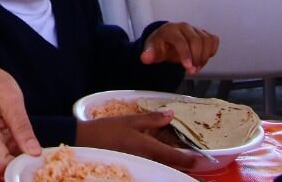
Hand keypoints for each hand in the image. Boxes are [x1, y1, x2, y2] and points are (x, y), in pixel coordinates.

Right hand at [0, 4, 40, 177]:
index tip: (39, 160)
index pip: (1, 165)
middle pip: (2, 168)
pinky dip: (13, 152)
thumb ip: (22, 128)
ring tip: (30, 142)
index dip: (22, 167)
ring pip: (2, 164)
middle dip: (23, 165)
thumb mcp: (11, 99)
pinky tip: (20, 138)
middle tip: (40, 152)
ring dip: (19, 158)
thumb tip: (35, 152)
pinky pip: (0, 155)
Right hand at [77, 112, 196, 168]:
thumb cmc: (105, 130)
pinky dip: (158, 165)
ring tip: (178, 160)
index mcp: (147, 147)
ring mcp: (139, 165)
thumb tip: (172, 114)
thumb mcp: (128, 120)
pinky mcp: (132, 166)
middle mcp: (146, 159)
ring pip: (161, 167)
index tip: (199, 160)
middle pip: (169, 165)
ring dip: (170, 164)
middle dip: (181, 165)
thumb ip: (151, 119)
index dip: (188, 160)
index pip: (173, 156)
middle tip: (191, 161)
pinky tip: (158, 159)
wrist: (83, 142)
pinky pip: (151, 167)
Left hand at [140, 22, 219, 74]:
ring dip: (204, 57)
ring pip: (207, 41)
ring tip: (196, 67)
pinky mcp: (205, 33)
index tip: (188, 68)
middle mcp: (184, 27)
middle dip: (196, 58)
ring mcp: (196, 29)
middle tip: (193, 71)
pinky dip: (211, 51)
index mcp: (171, 30)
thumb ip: (149, 54)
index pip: (181, 40)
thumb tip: (145, 58)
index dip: (186, 54)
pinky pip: (213, 40)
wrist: (167, 40)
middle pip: (196, 40)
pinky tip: (202, 59)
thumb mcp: (152, 50)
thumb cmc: (160, 45)